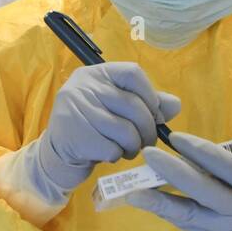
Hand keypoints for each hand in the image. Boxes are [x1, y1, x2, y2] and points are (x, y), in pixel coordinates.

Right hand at [27, 63, 180, 202]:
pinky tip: (111, 154)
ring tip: (129, 150)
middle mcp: (83, 86)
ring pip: (124, 131)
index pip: (132, 74)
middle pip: (132, 105)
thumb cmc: (92, 126)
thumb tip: (175, 105)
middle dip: (147, 129)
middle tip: (147, 142)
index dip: (150, 95)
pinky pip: (111, 148)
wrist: (56, 151)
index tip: (155, 114)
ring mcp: (75, 109)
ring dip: (134, 146)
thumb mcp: (116, 109)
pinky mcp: (73, 134)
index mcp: (96, 74)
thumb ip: (146, 103)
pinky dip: (117, 156)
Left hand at [125, 131, 231, 230]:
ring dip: (157, 199)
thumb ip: (228, 171)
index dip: (200, 151)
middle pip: (203, 188)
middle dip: (173, 170)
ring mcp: (223, 228)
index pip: (227, 166)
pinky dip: (162, 210)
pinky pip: (183, 222)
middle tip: (149, 153)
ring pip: (187, 211)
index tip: (176, 137)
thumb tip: (188, 152)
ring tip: (133, 188)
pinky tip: (142, 201)